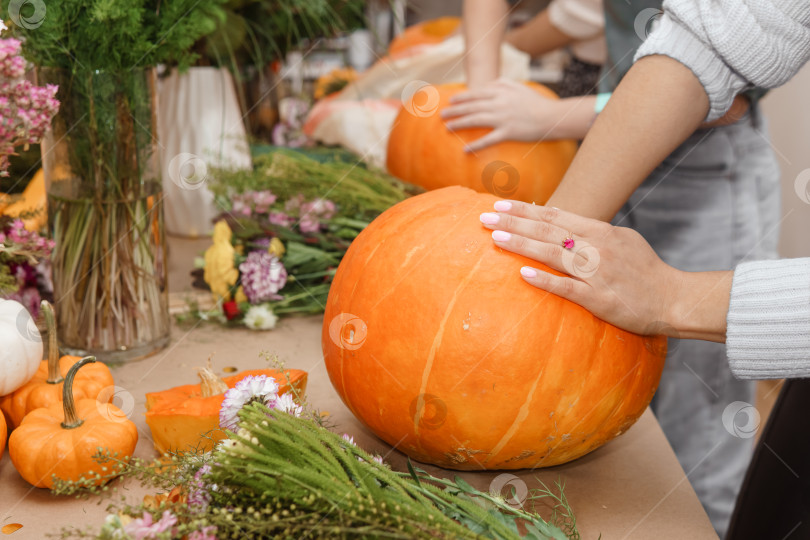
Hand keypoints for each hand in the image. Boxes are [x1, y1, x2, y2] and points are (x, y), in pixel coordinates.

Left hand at [441, 79, 560, 151]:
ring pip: (476, 120)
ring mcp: (503, 118)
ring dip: (459, 124)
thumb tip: (488, 84)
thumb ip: (503, 83)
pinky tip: (465, 150)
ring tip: (447, 128)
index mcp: (501, 92)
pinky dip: (476, 145)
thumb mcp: (519, 87)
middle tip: (442, 115)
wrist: (551, 116)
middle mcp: (499, 104)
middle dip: (455, 110)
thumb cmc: (536, 102)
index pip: (477, 94)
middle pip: (472, 107)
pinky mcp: (508, 132)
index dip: (462, 97)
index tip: (451, 100)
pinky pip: (488, 139)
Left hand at [479, 201, 684, 335]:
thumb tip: (562, 227)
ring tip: (495, 238)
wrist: (674, 299)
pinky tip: (523, 275)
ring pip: (554, 253)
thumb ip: (592, 234)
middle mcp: (597, 247)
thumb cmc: (645, 272)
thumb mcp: (622, 241)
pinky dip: (546, 280)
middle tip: (484, 217)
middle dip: (514, 222)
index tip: (499, 204)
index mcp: (600, 232)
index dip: (525, 210)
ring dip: (523, 244)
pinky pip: (568, 287)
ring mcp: (598, 272)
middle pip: (548, 229)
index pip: (555, 215)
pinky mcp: (600, 298)